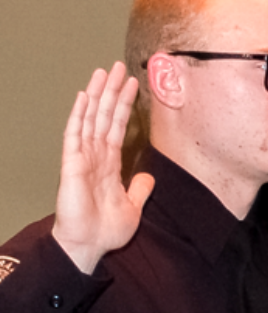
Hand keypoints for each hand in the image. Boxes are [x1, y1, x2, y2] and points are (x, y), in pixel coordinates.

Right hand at [52, 63, 153, 274]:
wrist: (89, 245)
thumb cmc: (105, 229)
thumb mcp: (133, 207)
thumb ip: (140, 190)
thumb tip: (148, 177)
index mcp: (110, 164)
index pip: (118, 128)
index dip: (124, 106)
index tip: (132, 86)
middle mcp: (96, 156)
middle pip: (104, 117)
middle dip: (111, 92)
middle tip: (118, 67)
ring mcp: (83, 158)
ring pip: (91, 119)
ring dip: (97, 95)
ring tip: (103, 72)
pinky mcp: (73, 164)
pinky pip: (75, 135)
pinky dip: (79, 116)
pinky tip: (84, 98)